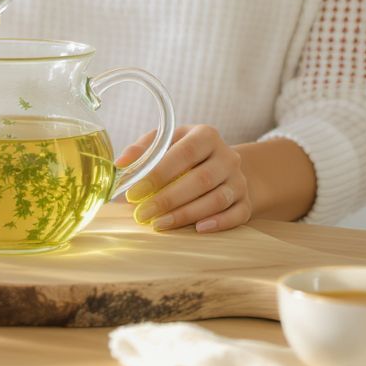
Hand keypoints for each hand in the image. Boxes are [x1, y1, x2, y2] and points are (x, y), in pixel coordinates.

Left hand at [115, 124, 250, 233]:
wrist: (224, 166)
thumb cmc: (186, 154)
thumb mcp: (167, 142)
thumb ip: (143, 150)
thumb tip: (119, 165)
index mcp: (205, 135)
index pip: (182, 153)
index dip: (158, 174)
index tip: (134, 191)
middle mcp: (227, 156)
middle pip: (200, 179)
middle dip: (168, 199)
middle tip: (142, 213)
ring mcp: (239, 180)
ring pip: (217, 199)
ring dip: (186, 214)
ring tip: (159, 224)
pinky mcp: (247, 201)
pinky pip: (236, 215)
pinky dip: (218, 223)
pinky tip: (197, 229)